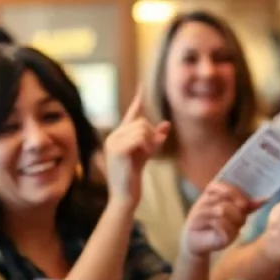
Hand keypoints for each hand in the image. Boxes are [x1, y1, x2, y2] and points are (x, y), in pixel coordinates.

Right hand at [104, 89, 169, 207]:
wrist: (124, 194)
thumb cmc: (134, 175)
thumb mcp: (147, 153)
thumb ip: (155, 138)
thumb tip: (166, 124)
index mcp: (119, 135)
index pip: (132, 114)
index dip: (138, 100)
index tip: (142, 85)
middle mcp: (114, 135)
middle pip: (142, 122)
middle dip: (151, 135)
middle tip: (149, 151)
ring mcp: (113, 142)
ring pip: (142, 129)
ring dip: (150, 142)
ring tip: (145, 155)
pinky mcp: (117, 149)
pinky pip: (139, 138)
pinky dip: (146, 146)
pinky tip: (143, 155)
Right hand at [182, 181, 260, 257]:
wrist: (199, 244)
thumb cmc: (218, 227)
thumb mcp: (236, 216)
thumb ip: (248, 206)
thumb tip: (265, 198)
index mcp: (213, 192)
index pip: (225, 185)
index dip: (236, 193)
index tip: (244, 205)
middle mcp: (204, 199)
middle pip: (227, 199)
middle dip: (238, 214)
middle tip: (238, 223)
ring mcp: (198, 210)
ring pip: (222, 210)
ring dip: (232, 224)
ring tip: (231, 230)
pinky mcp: (195, 223)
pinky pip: (217, 223)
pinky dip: (225, 231)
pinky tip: (223, 236)